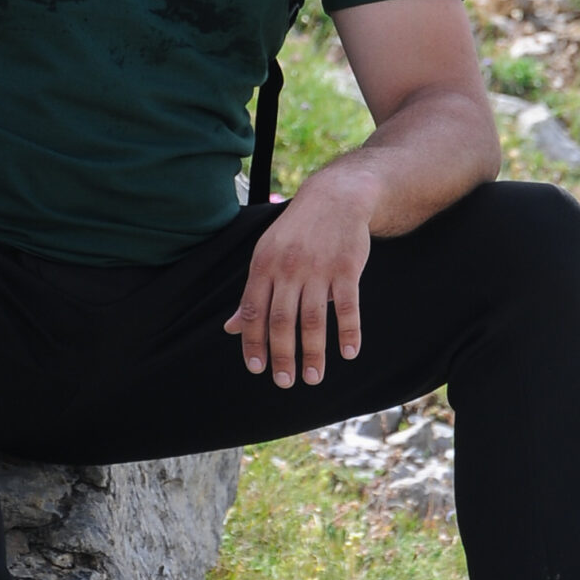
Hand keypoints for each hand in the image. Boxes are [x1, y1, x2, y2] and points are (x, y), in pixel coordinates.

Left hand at [224, 173, 373, 387]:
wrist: (335, 197)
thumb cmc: (296, 232)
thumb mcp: (266, 256)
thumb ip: (252, 294)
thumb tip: (230, 329)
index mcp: (264, 265)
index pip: (253, 311)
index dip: (253, 342)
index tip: (257, 369)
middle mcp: (289, 268)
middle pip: (282, 320)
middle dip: (282, 355)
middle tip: (284, 382)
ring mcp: (319, 268)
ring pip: (314, 318)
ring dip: (313, 352)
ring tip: (313, 378)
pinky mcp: (347, 268)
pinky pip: (348, 306)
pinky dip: (349, 331)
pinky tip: (349, 353)